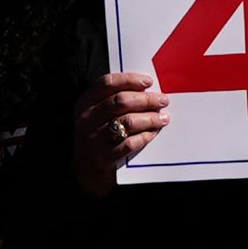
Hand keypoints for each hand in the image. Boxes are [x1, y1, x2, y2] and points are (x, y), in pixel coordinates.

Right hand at [71, 70, 167, 195]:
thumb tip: (144, 89)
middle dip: (146, 99)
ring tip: (163, 118)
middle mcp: (87, 119)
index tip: (148, 81)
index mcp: (84, 103)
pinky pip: (131, 143)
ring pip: (128, 121)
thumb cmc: (96, 134)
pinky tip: (153, 132)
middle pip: (121, 101)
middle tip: (162, 100)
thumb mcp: (94, 114)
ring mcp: (95, 139)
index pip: (107, 83)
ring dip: (150, 118)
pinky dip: (145, 136)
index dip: (130, 80)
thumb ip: (111, 100)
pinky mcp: (105, 157)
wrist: (85, 169)